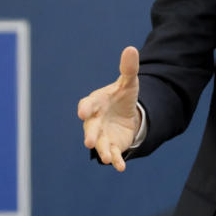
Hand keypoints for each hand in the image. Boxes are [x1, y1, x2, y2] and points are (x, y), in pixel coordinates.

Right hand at [77, 47, 142, 171]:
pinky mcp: (112, 146)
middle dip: (90, 135)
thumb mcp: (129, 82)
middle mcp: (95, 121)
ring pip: (100, 145)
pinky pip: (112, 154)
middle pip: (90, 128)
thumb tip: (131, 49)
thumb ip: (128, 68)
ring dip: (102, 151)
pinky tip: (120, 167)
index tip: (83, 112)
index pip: (88, 105)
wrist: (126, 114)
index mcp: (96, 103)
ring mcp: (102, 135)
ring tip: (107, 158)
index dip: (86, 108)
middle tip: (89, 142)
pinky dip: (116, 161)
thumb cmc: (122, 96)